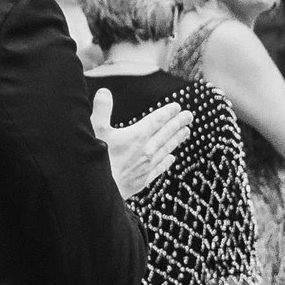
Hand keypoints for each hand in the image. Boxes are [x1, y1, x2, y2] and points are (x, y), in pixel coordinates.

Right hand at [92, 85, 192, 200]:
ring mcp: (147, 166)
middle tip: (189, 116)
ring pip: (166, 149)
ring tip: (186, 132)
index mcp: (137, 136)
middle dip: (178, 123)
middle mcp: (147, 150)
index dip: (168, 112)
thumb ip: (101, 110)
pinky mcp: (143, 180)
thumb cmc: (94, 160)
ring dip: (176, 139)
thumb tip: (104, 92)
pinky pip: (160, 168)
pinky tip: (171, 158)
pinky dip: (167, 161)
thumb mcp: (95, 131)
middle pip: (166, 133)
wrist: (97, 192)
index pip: (157, 120)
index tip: (177, 107)